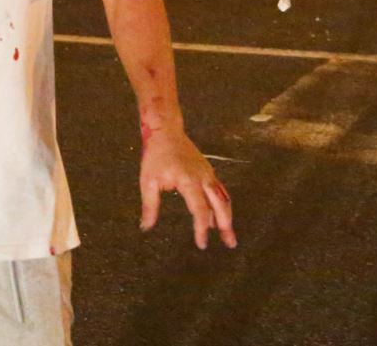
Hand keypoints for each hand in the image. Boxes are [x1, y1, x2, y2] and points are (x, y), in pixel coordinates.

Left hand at [139, 128, 235, 249]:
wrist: (166, 132)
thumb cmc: (155, 156)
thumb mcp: (148, 181)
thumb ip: (150, 206)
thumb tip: (146, 227)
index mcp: (188, 181)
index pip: (200, 209)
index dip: (202, 228)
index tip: (201, 243)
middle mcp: (203, 177)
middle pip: (221, 204)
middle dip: (226, 225)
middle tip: (230, 244)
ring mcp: (208, 174)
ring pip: (223, 198)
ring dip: (227, 217)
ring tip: (228, 235)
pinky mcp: (208, 171)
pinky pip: (219, 191)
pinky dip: (222, 206)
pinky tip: (218, 218)